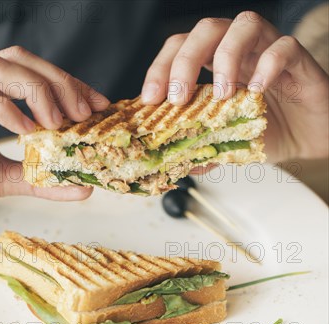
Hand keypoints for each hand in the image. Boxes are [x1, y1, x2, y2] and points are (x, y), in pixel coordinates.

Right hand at [0, 46, 109, 217]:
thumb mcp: (14, 179)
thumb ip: (45, 180)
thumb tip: (84, 188)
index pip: (32, 71)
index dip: (67, 82)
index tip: (98, 104)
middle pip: (17, 58)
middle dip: (57, 80)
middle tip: (84, 113)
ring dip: (36, 90)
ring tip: (57, 122)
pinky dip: (8, 111)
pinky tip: (28, 131)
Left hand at [141, 12, 328, 162]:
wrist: (307, 141)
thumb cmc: (267, 132)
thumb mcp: (227, 143)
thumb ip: (203, 147)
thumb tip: (177, 164)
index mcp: (216, 65)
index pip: (181, 48)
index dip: (162, 67)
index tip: (151, 98)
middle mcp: (240, 51)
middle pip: (207, 30)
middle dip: (185, 61)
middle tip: (178, 97)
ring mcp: (269, 51)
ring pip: (245, 25)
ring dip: (225, 58)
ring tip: (221, 94)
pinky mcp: (298, 61)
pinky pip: (284, 47)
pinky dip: (268, 65)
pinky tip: (257, 90)